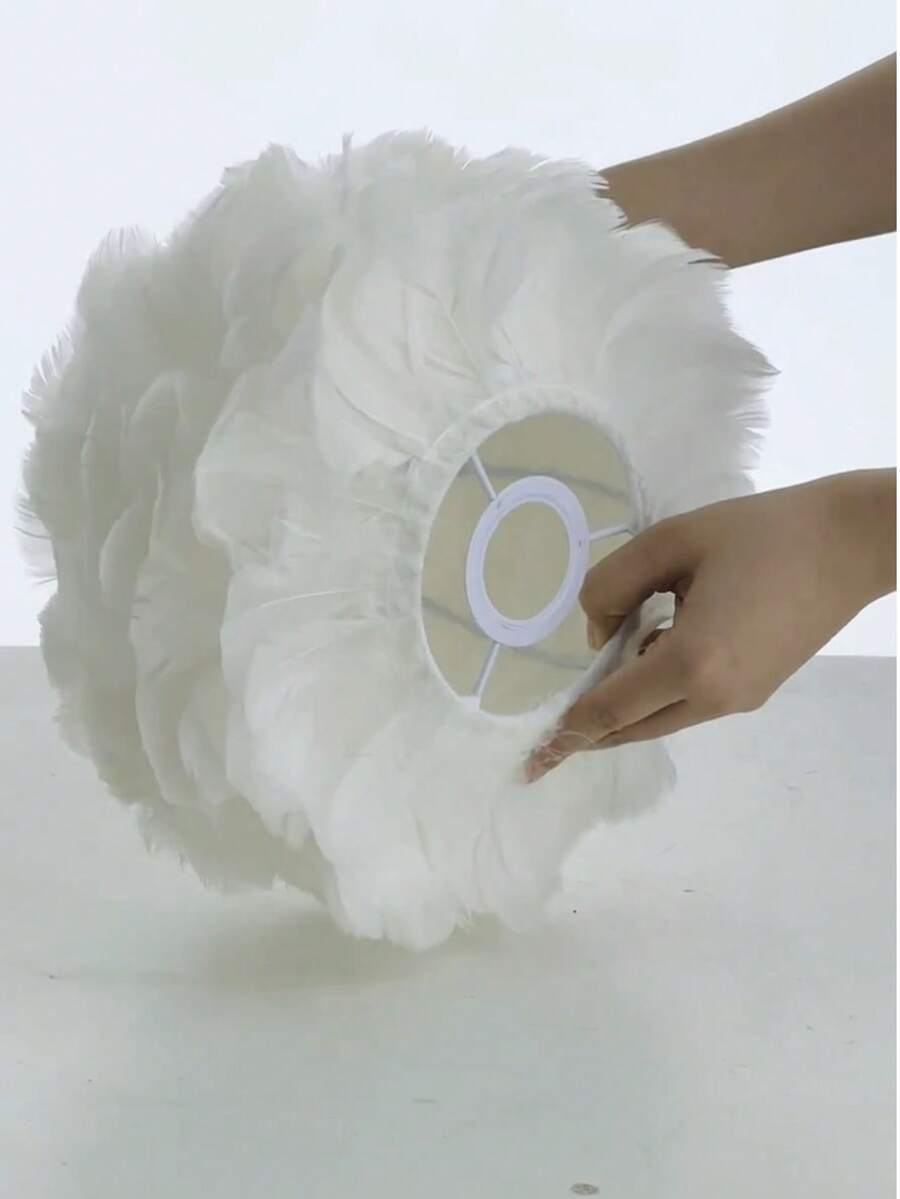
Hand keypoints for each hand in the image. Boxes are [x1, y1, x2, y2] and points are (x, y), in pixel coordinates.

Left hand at [526, 470, 895, 781]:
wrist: (851, 542)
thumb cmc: (761, 532)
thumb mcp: (671, 542)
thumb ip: (613, 585)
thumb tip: (593, 631)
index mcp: (692, 663)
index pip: (609, 711)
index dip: (565, 735)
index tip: (530, 763)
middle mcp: (715, 697)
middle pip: (632, 727)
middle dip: (588, 728)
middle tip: (544, 734)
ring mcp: (740, 700)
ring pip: (661, 717)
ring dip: (625, 699)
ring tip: (606, 651)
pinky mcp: (756, 691)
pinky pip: (689, 701)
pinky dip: (657, 685)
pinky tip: (654, 638)